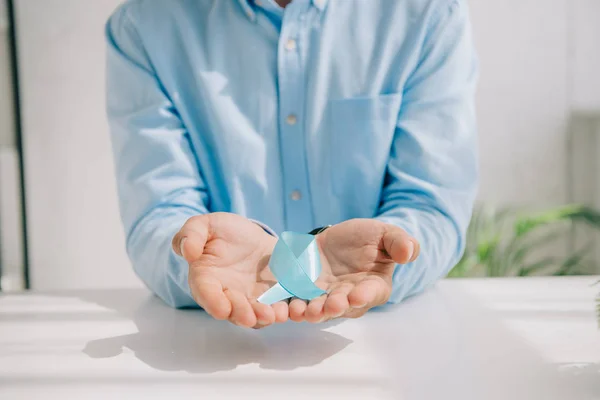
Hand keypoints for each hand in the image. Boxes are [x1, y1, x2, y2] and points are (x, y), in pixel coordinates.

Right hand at [172, 213, 287, 327]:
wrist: (248, 236)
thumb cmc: (221, 231)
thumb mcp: (204, 225)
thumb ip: (191, 234)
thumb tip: (187, 251)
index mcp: (206, 279)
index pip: (206, 293)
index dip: (213, 302)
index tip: (221, 310)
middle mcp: (227, 295)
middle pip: (232, 310)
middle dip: (241, 314)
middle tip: (250, 317)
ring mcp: (249, 298)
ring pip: (254, 314)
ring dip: (262, 317)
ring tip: (272, 315)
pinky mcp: (270, 297)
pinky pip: (275, 307)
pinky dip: (281, 310)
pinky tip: (286, 309)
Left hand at [288, 219, 419, 321]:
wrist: (336, 237)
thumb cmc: (367, 238)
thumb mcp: (384, 234)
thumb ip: (398, 242)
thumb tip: (409, 252)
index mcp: (374, 286)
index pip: (372, 293)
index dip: (364, 295)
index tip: (356, 295)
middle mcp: (351, 298)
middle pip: (344, 306)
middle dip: (336, 307)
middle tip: (330, 305)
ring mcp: (327, 298)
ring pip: (320, 310)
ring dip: (313, 312)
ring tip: (305, 311)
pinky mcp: (306, 294)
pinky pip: (299, 304)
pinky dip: (293, 308)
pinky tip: (287, 308)